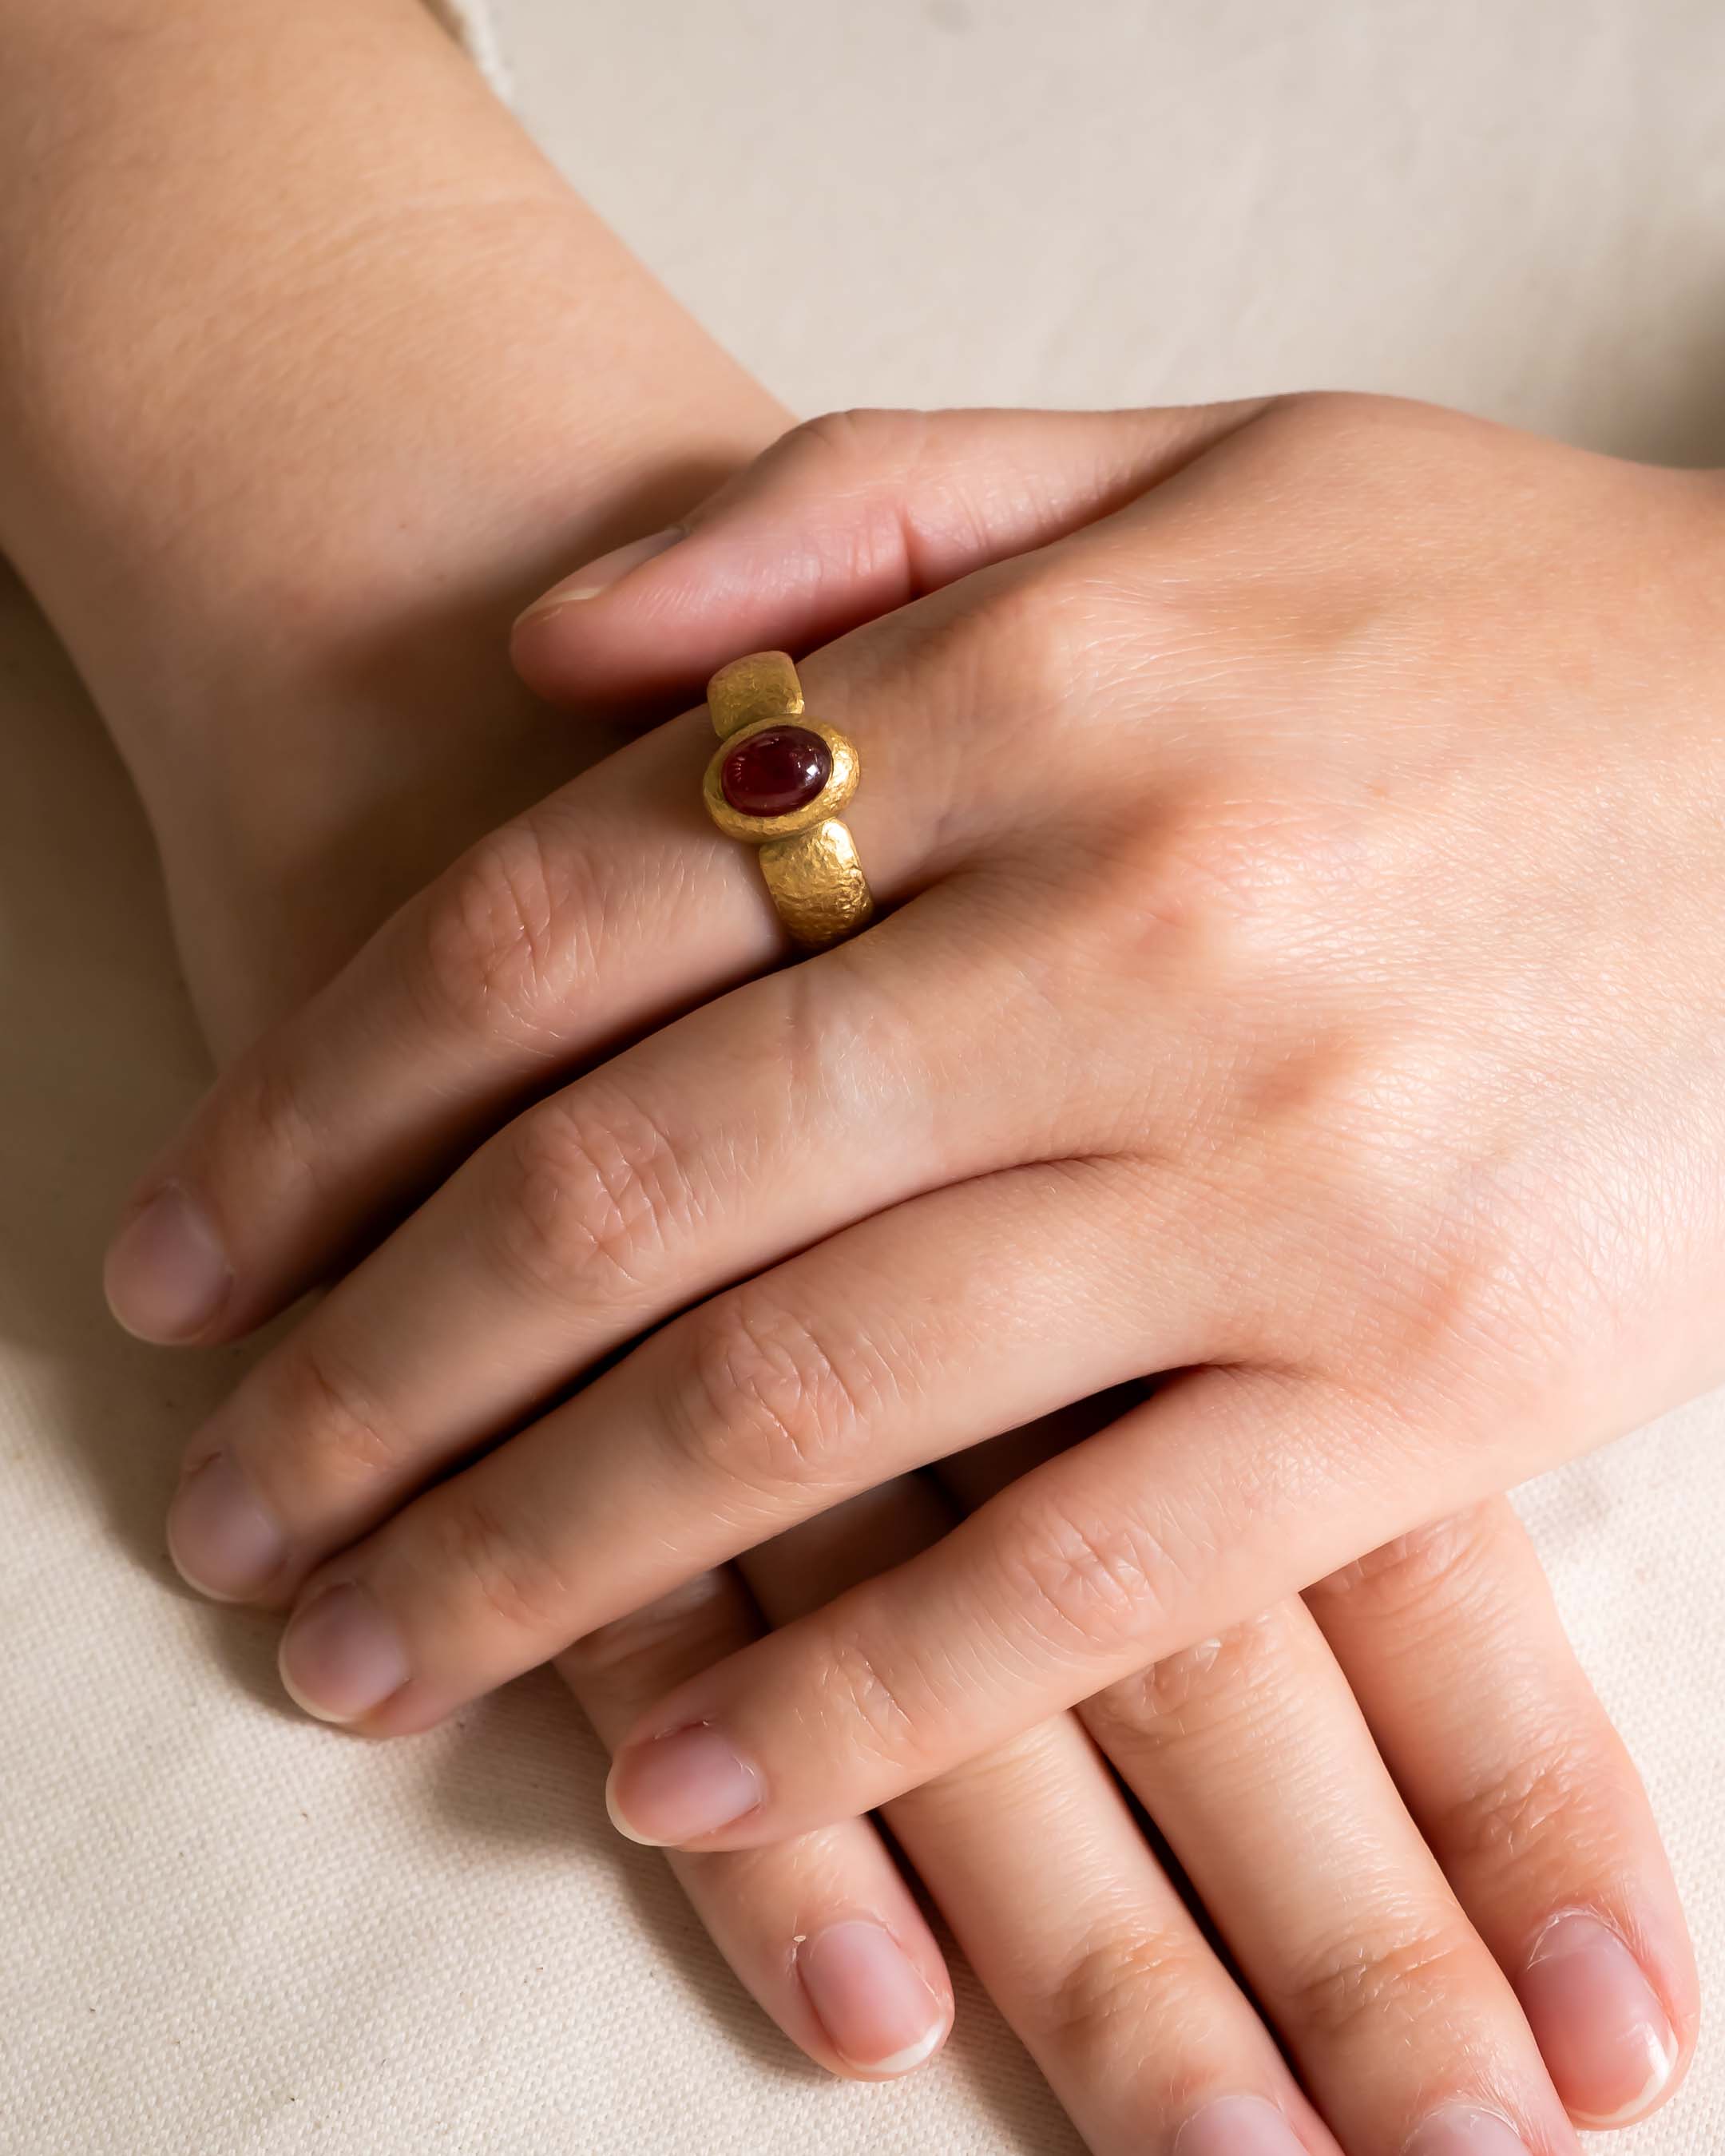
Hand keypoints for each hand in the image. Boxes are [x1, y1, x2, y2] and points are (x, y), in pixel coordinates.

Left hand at [112, 396, 1724, 1801]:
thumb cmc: (1517, 613)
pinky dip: (862, 1705)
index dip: (322, 1099)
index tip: (190, 1248)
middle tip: (224, 1501)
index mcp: (1045, 694)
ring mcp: (1284, 1177)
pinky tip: (688, 1783)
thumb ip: (845, 514)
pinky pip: (1085, 1582)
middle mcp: (1132, 933)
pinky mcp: (1434, 1382)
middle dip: (373, 1376)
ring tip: (364, 1656)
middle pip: (629, 1193)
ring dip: (540, 1562)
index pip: (559, 920)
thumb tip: (545, 643)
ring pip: (813, 1409)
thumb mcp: (1194, 459)